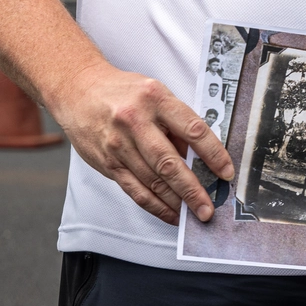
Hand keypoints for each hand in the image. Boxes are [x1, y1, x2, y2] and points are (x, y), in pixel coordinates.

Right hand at [46, 61, 234, 225]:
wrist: (78, 91)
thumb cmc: (122, 91)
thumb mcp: (155, 93)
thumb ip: (176, 122)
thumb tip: (199, 156)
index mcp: (156, 99)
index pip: (192, 130)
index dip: (213, 154)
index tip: (226, 172)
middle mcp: (136, 122)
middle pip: (169, 163)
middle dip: (192, 190)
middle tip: (208, 208)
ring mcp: (119, 145)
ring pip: (152, 181)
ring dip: (176, 202)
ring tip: (194, 214)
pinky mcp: (108, 163)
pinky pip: (135, 190)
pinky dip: (155, 206)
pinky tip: (170, 213)